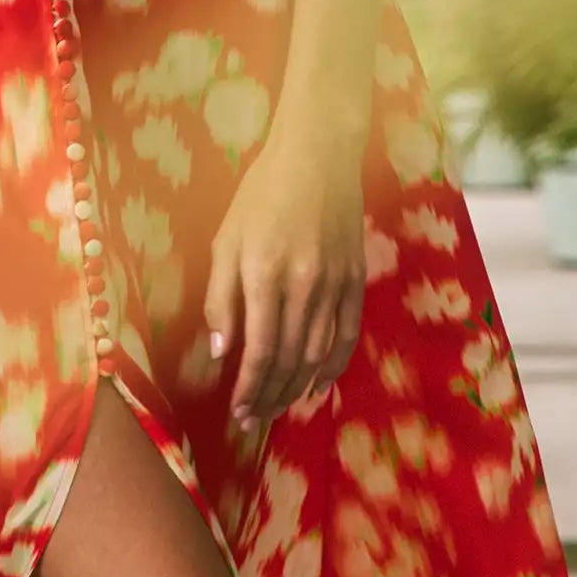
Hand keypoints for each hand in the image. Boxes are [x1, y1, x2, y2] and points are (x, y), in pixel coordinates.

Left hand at [204, 123, 366, 429]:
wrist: (318, 157)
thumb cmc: (262, 194)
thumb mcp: (226, 239)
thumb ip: (220, 297)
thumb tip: (223, 352)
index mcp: (265, 274)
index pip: (260, 350)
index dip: (249, 388)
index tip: (237, 412)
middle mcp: (304, 286)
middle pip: (289, 360)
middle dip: (270, 396)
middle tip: (254, 419)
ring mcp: (335, 285)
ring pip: (317, 355)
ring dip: (296, 389)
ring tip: (278, 408)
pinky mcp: (356, 281)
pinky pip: (346, 336)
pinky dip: (332, 367)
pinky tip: (317, 386)